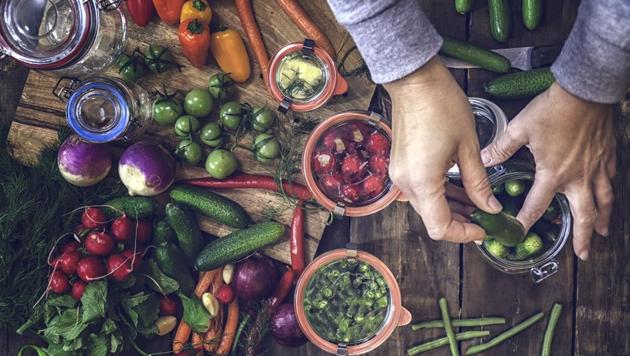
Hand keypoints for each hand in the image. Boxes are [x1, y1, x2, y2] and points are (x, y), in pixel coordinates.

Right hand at [384, 57, 501, 242]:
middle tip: (487, 215)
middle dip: (461, 222)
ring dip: (451, 208)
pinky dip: (440, 195)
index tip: (485, 228)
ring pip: (427, 206)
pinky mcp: (400, 166)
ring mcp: (400, 175)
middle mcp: (406, 184)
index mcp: (423, 182)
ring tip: (478, 201)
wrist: (415, 81)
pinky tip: (460, 188)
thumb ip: (478, 183)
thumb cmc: (441, 106)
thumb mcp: (468, 147)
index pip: (440, 227)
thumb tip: (490, 207)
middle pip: (432, 219)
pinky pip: (421, 190)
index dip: (464, 234)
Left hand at [481, 83, 615, 259]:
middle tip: (583, 254)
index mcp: (553, 174)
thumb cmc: (553, 110)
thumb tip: (483, 158)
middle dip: (583, 237)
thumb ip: (501, 148)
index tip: (519, 233)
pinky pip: (611, 182)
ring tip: (603, 234)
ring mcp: (596, 168)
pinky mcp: (608, 156)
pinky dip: (610, 194)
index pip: (537, 206)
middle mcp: (578, 177)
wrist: (586, 91)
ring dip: (602, 220)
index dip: (526, 221)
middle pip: (583, 215)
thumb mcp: (520, 129)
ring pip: (603, 202)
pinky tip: (608, 198)